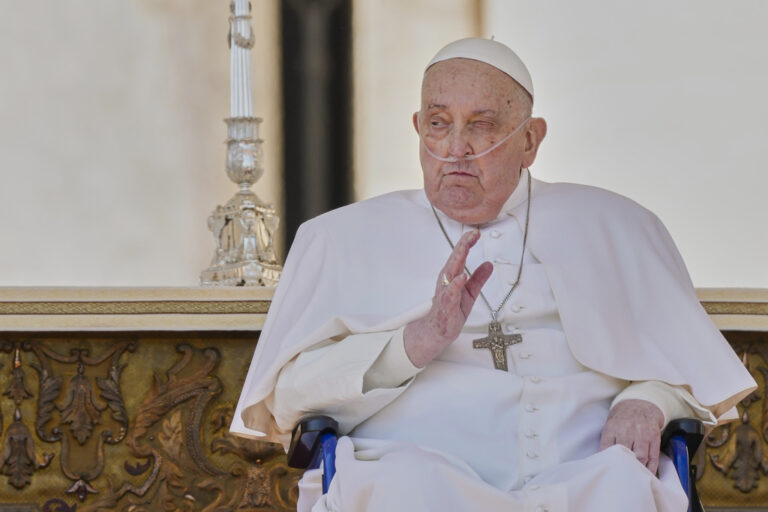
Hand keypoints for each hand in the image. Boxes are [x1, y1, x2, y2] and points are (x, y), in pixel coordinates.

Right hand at [403, 230, 492, 367]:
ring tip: (465, 248)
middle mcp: (447, 280)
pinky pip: (450, 292)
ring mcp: (445, 291)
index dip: (467, 243)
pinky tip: (461, 276)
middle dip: (462, 245)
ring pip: (451, 272)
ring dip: (457, 259)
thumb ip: (479, 278)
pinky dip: (456, 284)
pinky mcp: (446, 304)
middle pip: (455, 259)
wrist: (439, 329)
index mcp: (453, 275)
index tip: (476, 233)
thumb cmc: (452, 309)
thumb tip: (489, 264)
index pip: (460, 255)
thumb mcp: (471, 292)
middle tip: (471, 234)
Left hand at [599, 399, 664, 473]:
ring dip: (638, 469)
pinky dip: (651, 468)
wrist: (640, 403)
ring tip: (634, 477)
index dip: (607, 462)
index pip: (606, 448)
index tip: (608, 471)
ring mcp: (642, 433)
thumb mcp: (610, 425)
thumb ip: (607, 441)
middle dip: (623, 467)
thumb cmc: (622, 419)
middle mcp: (627, 430)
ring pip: (640, 457)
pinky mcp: (654, 437)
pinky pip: (653, 456)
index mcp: (612, 427)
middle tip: (622, 478)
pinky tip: (647, 473)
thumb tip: (602, 460)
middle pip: (624, 454)